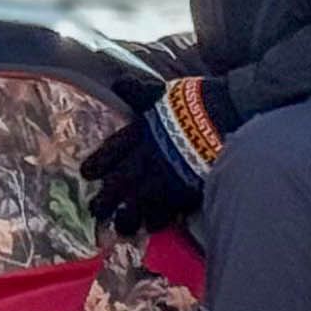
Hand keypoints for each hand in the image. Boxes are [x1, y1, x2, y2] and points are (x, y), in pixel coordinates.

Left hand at [83, 76, 234, 234]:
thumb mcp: (160, 92)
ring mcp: (161, 180)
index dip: (97, 165)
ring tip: (121, 228)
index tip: (87, 174)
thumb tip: (119, 82)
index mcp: (137, 135)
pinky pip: (164, 213)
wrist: (223, 119)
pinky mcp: (181, 194)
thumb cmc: (192, 103)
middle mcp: (144, 161)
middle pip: (116, 185)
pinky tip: (151, 227)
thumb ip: (138, 91)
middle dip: (104, 200)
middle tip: (96, 210)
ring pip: (135, 206)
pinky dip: (155, 221)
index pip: (110, 153)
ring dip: (126, 218)